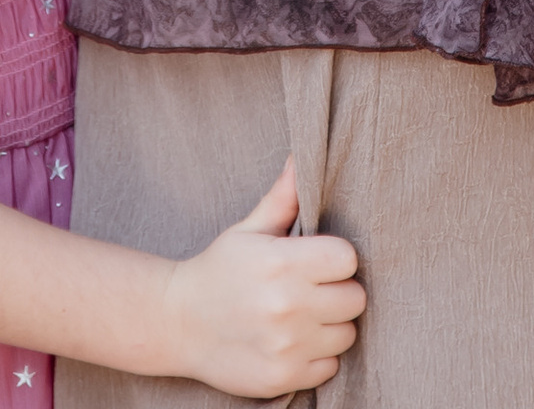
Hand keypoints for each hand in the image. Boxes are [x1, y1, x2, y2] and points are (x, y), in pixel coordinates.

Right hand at [160, 159, 365, 396]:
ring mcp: (287, 346)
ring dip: (331, 325)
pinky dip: (317, 356)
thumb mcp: (248, 230)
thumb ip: (283, 198)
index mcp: (281, 263)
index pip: (347, 259)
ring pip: (347, 334)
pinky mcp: (284, 377)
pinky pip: (330, 367)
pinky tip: (293, 341)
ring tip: (303, 315)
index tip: (319, 260)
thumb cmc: (219, 270)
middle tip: (313, 288)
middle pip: (354, 298)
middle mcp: (287, 306)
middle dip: (338, 291)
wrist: (178, 323)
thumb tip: (303, 156)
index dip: (336, 257)